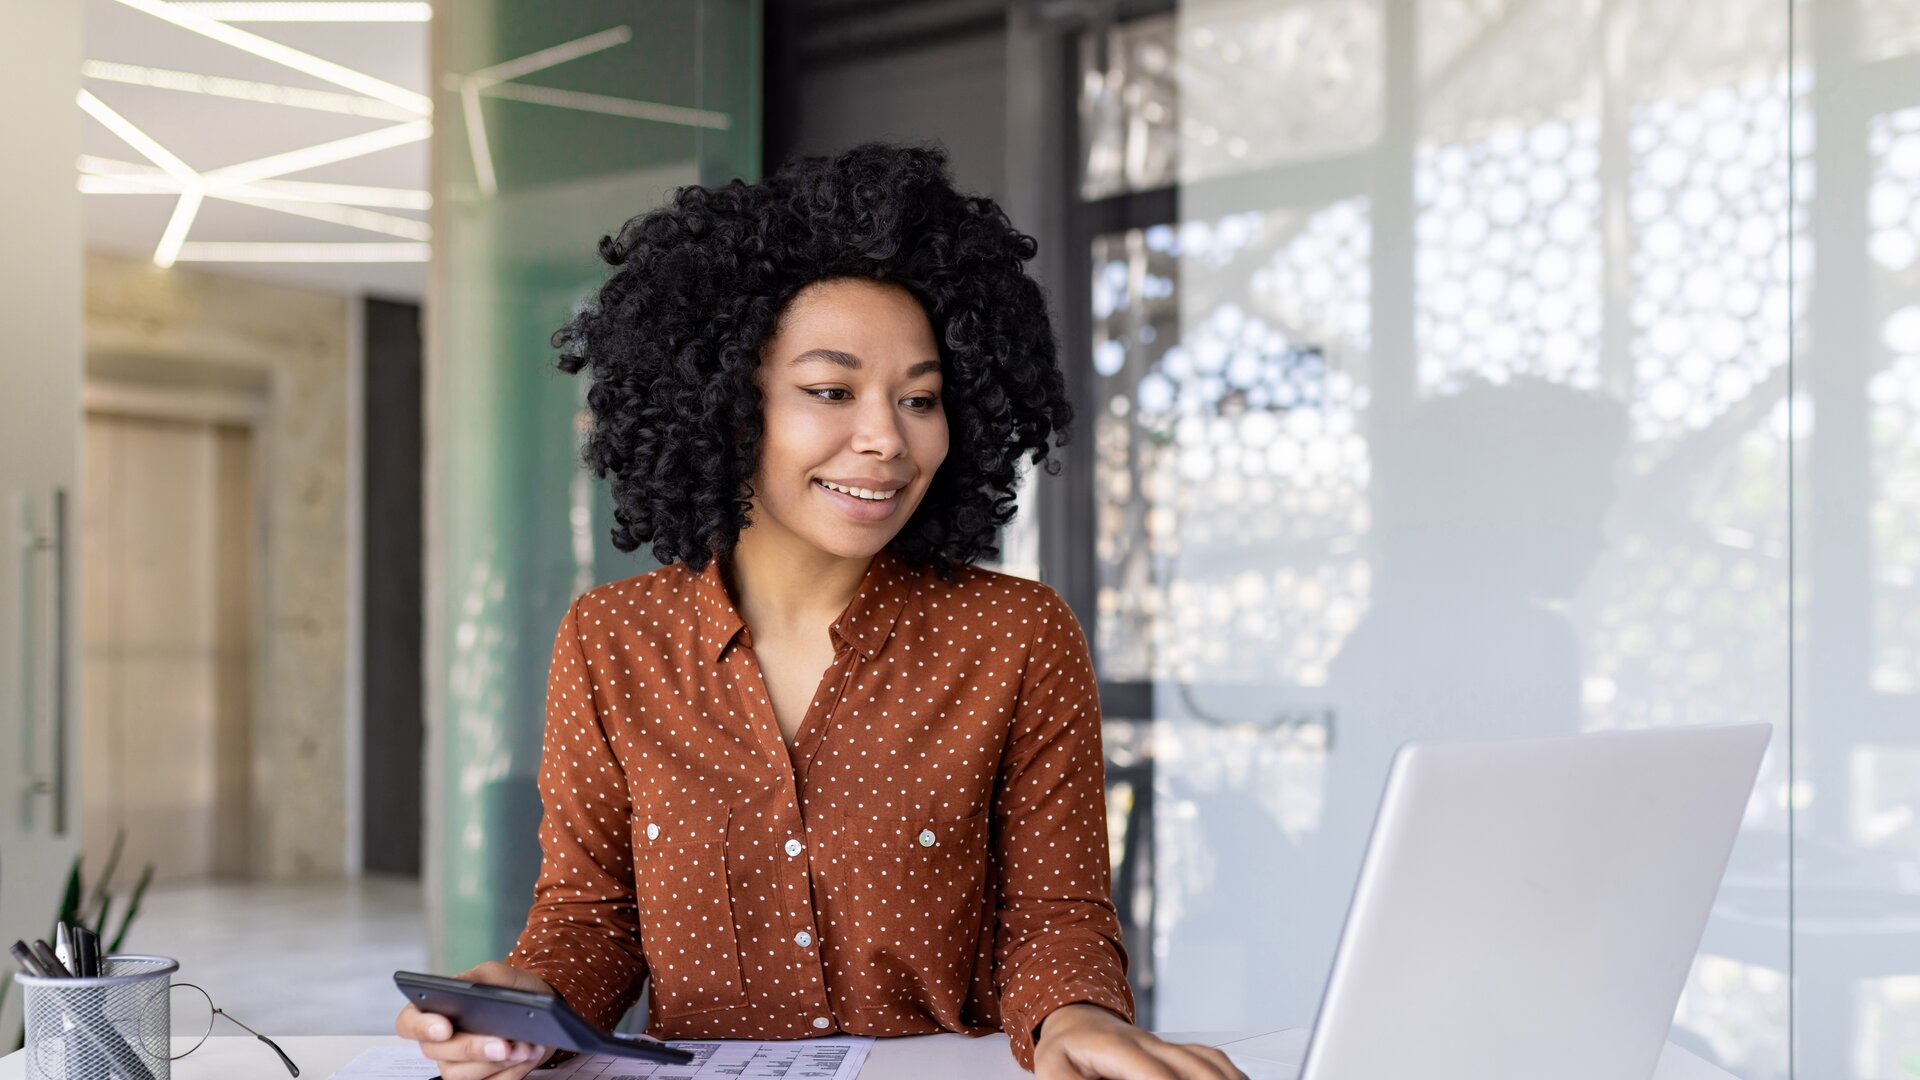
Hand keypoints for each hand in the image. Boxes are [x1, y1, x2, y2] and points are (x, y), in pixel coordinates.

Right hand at [394, 961, 558, 1079]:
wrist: (538, 1010)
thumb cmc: (511, 989)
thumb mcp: (496, 974)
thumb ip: (480, 980)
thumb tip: (471, 993)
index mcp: (434, 1010)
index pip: (408, 1023)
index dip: (421, 1027)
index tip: (444, 1028)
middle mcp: (439, 1042)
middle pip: (439, 1053)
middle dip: (474, 1048)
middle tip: (503, 1044)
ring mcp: (458, 1065)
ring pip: (465, 1075)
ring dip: (499, 1062)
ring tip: (526, 1046)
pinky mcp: (481, 1079)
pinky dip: (514, 1071)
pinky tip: (530, 1055)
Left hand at [1034, 1004, 1247, 1079]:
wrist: (1074, 1020)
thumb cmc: (1065, 1051)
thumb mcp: (1052, 1070)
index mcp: (1116, 1047)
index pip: (1154, 1073)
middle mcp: (1146, 1042)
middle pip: (1190, 1064)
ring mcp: (1163, 1043)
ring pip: (1205, 1059)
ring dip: (1224, 1077)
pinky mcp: (1172, 1049)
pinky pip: (1208, 1056)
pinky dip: (1227, 1070)